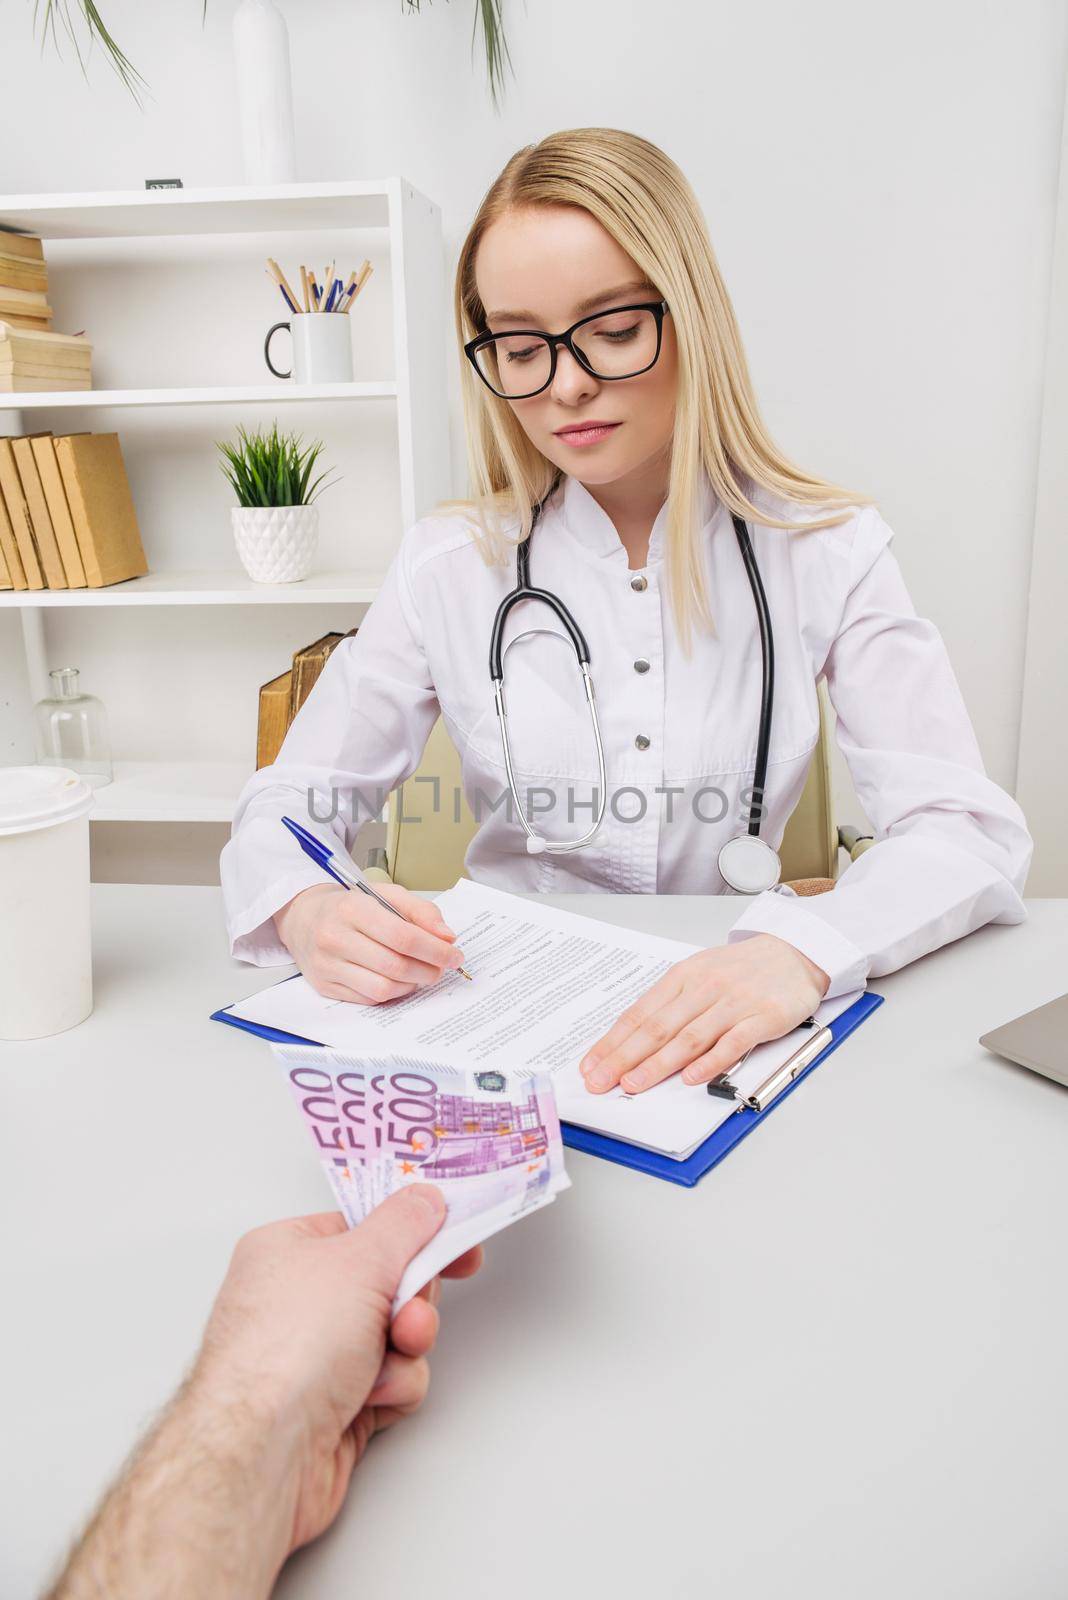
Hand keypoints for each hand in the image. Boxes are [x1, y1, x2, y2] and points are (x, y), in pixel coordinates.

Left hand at [190, 1187, 482, 1559]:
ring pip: (396, 1335)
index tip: (453, 1240)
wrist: (264, 1454)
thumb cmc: (286, 1351)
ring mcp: (315, 1356)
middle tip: (409, 1312)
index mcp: (287, 1251)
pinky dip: (392, 1386)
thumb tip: (423, 1199)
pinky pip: (390, 1379)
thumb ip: (403, 1224)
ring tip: (388, 1358)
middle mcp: (296, 1301)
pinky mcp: (335, 1404)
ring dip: (405, 1346)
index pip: (361, 1227)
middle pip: (386, 1282)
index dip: (411, 1234)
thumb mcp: (360, 1261)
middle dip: (411, 1301)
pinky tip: (370, 1396)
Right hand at [274, 881, 466, 1003]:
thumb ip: (420, 911)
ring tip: (422, 973)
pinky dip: (392, 992)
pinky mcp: (325, 986)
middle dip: (429, 970)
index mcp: (352, 909)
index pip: (403, 937)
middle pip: (396, 966)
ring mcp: (327, 966)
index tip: (454, 955)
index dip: (435, 950)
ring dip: (412, 985)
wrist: (303, 918)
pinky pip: (369, 998)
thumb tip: (447, 937)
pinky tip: (400, 980)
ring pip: (383, 988)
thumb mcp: (385, 894)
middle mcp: (335, 938)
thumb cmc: (350, 906)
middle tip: (443, 967)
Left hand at [578, 933, 830, 1093]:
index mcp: (682, 978)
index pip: (639, 1014)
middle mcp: (704, 989)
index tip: (591, 1066)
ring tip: (635, 1084)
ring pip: (690, 1038)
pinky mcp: (763, 1017)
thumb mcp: (699, 974)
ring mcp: (733, 1003)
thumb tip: (634, 1040)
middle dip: (624, 1058)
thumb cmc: (741, 969)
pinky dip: (711, 1062)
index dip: (612, 1043)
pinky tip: (692, 1078)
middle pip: (658, 1028)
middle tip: (601, 1081)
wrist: (794, 952)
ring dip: (659, 1064)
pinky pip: (733, 1042)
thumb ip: (671, 1005)